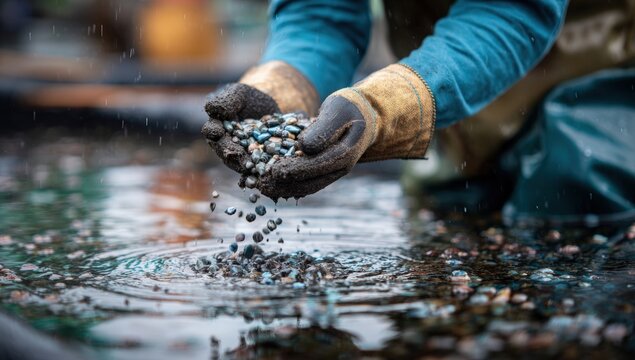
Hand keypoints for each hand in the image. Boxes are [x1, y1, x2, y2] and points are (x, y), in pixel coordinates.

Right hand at [202, 83, 278, 172]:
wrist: (270, 110)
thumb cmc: (249, 99)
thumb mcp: (239, 94)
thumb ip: (227, 101)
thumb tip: (211, 109)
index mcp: (217, 127)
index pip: (211, 131)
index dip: (213, 132)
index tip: (217, 130)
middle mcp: (226, 144)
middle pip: (224, 150)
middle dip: (228, 151)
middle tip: (232, 153)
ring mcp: (241, 155)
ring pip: (239, 162)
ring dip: (243, 164)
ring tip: (248, 165)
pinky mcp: (257, 161)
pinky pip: (256, 167)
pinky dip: (259, 169)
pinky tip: (264, 171)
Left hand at [260, 64, 435, 198]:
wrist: (363, 116)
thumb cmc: (348, 108)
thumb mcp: (337, 110)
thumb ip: (322, 129)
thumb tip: (303, 147)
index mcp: (344, 153)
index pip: (316, 165)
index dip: (294, 170)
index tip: (273, 171)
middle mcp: (340, 168)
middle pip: (311, 182)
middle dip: (285, 185)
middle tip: (261, 184)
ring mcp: (333, 172)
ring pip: (308, 187)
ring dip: (285, 189)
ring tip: (263, 188)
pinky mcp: (325, 172)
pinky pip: (307, 183)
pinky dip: (289, 186)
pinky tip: (272, 185)